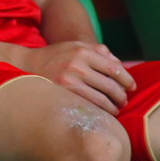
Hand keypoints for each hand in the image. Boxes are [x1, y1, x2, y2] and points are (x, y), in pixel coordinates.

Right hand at [18, 42, 135, 114]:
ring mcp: (69, 79)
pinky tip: (103, 113)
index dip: (127, 79)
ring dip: (113, 107)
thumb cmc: (56, 56)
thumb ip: (99, 52)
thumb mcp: (76, 47)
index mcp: (84, 50)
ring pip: (101, 98)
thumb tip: (121, 66)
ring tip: (116, 109)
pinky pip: (88, 105)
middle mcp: (77, 63)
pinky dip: (100, 111)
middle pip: (110, 84)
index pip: (114, 67)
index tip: (132, 87)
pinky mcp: (63, 92)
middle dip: (121, 95)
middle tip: (124, 101)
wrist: (27, 64)